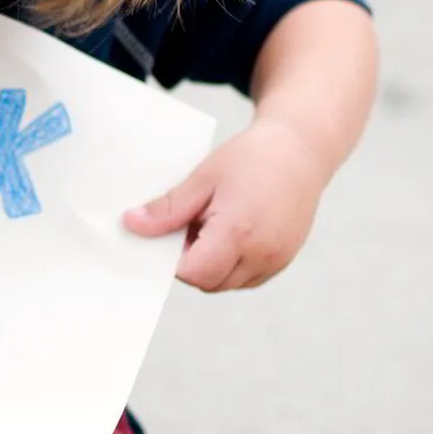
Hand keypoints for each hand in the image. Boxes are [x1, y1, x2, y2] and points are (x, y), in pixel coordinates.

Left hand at [123, 120, 329, 290]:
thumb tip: (132, 225)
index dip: (175, 258)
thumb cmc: (252, 158)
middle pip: (209, 282)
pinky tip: (234, 231)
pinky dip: (233, 263)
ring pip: (228, 283)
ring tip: (216, 224)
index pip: (193, 273)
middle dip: (193, 262)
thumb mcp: (203, 178)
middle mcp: (262, 253)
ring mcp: (276, 260)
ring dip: (213, 265)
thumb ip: (168, 209)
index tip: (173, 232)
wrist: (300, 150)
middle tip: (194, 224)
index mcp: (239, 232)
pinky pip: (247, 277)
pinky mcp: (283, 260)